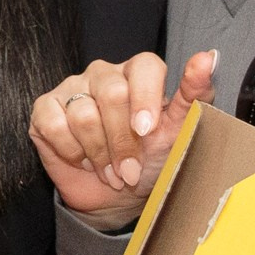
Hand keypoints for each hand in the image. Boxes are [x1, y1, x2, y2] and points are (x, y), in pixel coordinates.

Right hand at [30, 48, 217, 233]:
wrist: (115, 196)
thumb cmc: (150, 160)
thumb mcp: (178, 132)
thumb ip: (194, 95)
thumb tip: (208, 57)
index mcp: (138, 73)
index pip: (144, 66)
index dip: (146, 99)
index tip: (148, 132)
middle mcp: (104, 74)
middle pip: (112, 93)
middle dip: (122, 142)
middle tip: (129, 170)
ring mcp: (72, 88)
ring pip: (83, 114)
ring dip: (99, 154)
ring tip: (109, 171)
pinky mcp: (45, 108)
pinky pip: (55, 125)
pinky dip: (71, 152)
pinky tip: (82, 160)